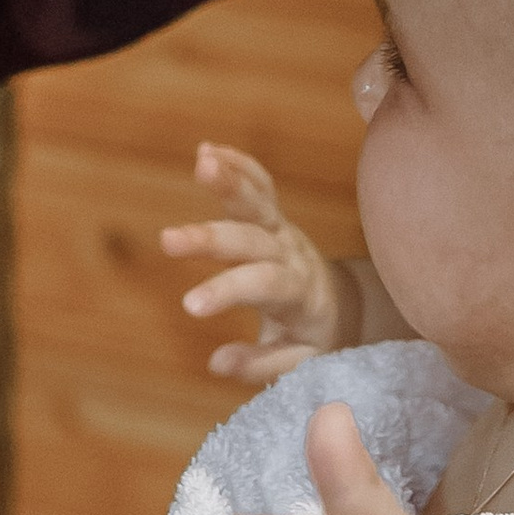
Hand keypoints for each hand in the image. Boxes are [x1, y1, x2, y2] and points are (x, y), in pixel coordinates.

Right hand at [162, 144, 352, 381]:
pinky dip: (237, 165)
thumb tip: (217, 363)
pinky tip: (207, 150)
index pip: (263, 287)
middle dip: (210, 238)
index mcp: (299, 293)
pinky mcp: (274, 217)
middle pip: (252, 239)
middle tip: (168, 240)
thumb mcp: (302, 363)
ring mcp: (283, 231)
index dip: (227, 293)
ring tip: (201, 160)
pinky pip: (259, 186)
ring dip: (230, 180)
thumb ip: (261, 365)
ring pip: (258, 201)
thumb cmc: (317, 339)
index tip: (189, 306)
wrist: (345, 306)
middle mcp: (291, 255)